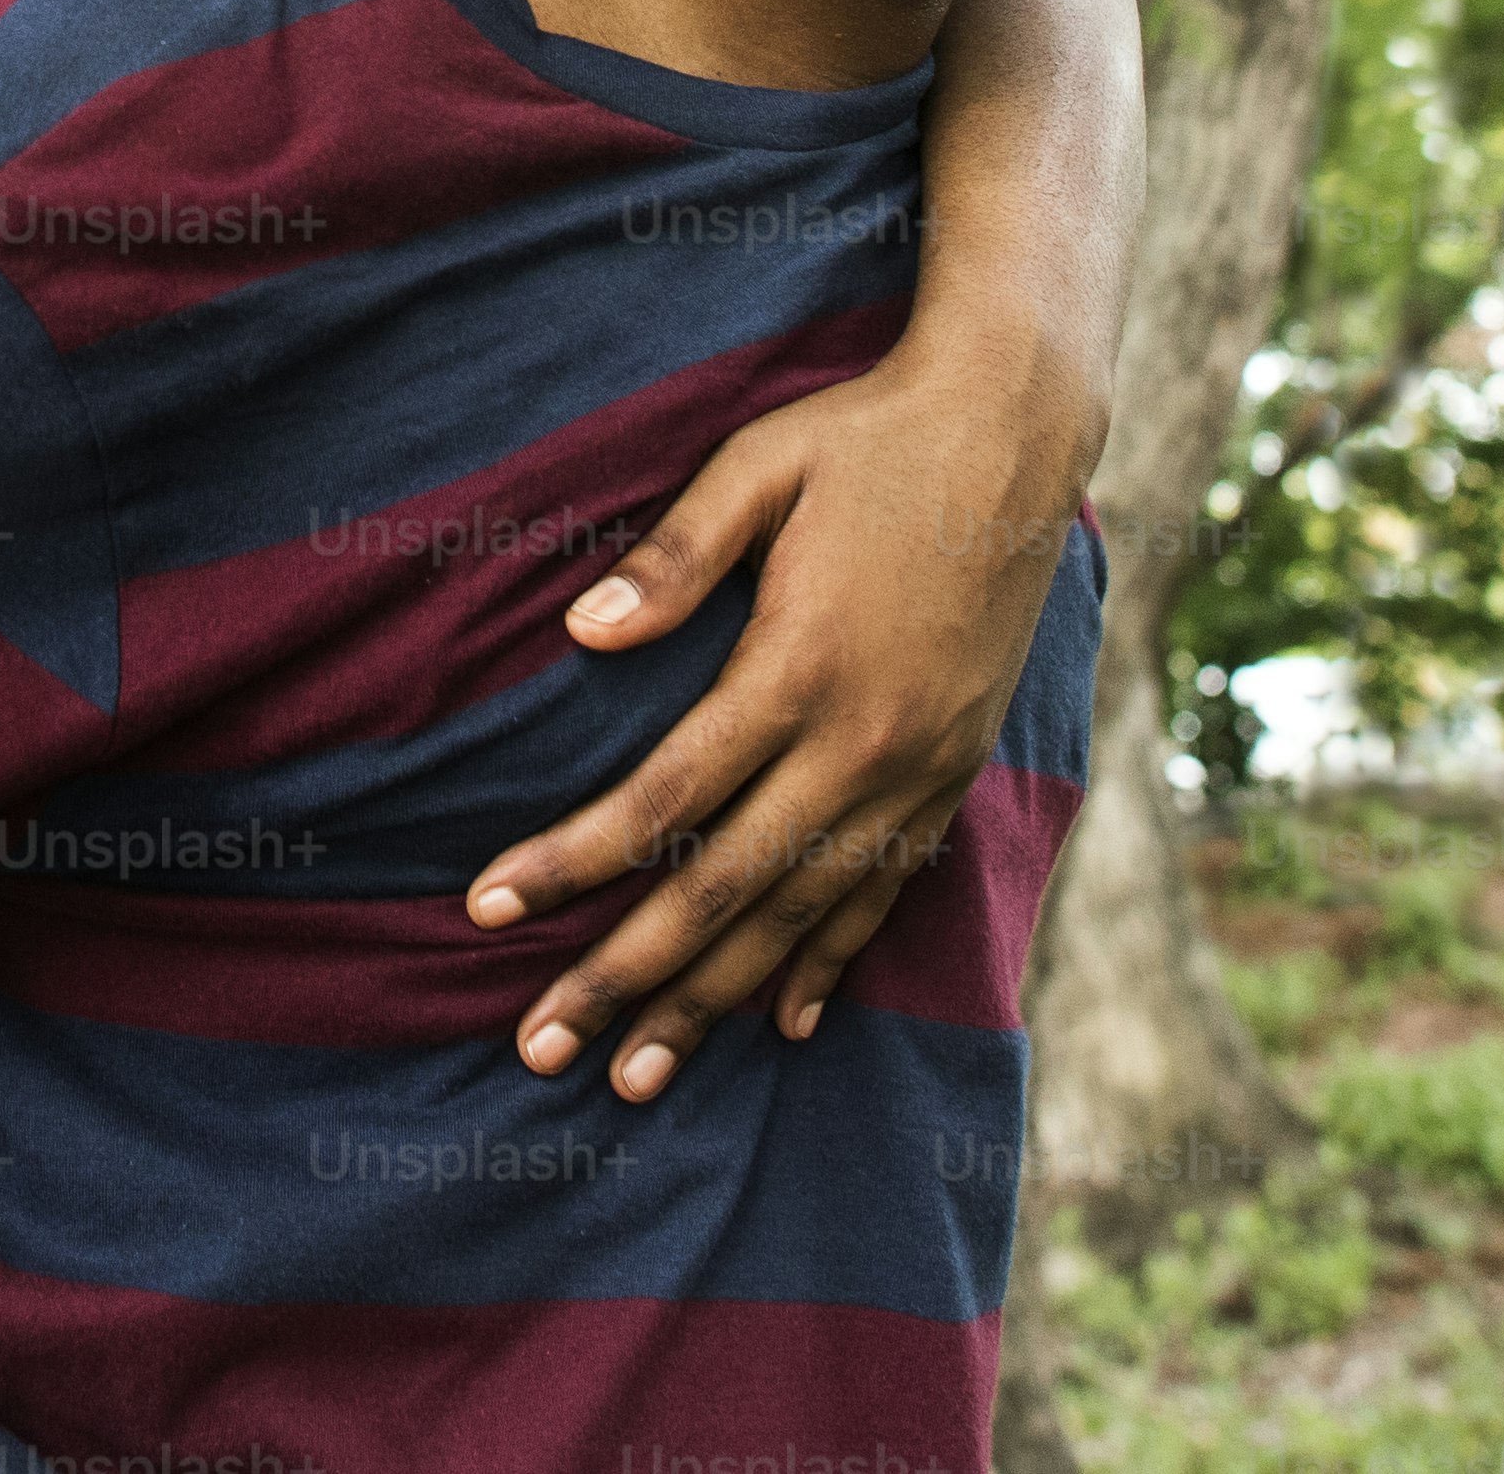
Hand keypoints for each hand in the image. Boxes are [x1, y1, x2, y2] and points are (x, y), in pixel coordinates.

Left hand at [467, 351, 1093, 1099]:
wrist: (1018, 429)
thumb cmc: (868, 437)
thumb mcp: (759, 465)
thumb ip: (671, 555)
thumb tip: (579, 635)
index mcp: (800, 665)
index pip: (664, 796)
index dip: (571, 862)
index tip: (486, 909)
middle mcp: (863, 741)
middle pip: (724, 887)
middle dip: (624, 976)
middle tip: (539, 1048)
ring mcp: (918, 769)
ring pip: (800, 916)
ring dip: (713, 1001)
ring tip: (635, 1074)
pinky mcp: (954, 773)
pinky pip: (884, 892)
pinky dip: (827, 962)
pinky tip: (781, 1021)